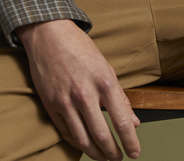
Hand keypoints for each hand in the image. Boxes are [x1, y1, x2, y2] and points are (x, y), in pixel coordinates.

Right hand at [15, 19, 141, 159]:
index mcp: (105, 82)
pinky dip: (78, 144)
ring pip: (83, 139)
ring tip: (104, 157)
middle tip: (119, 158)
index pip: (122, 122)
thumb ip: (121, 98)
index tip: (135, 152)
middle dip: (113, 153)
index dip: (131, 142)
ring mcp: (65, 101)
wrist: (48, 34)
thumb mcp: (107, 68)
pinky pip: (66, 132)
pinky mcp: (51, 105)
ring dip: (96, 154)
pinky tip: (85, 146)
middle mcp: (85, 94)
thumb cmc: (80, 49)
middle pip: (102, 136)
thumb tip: (134, 122)